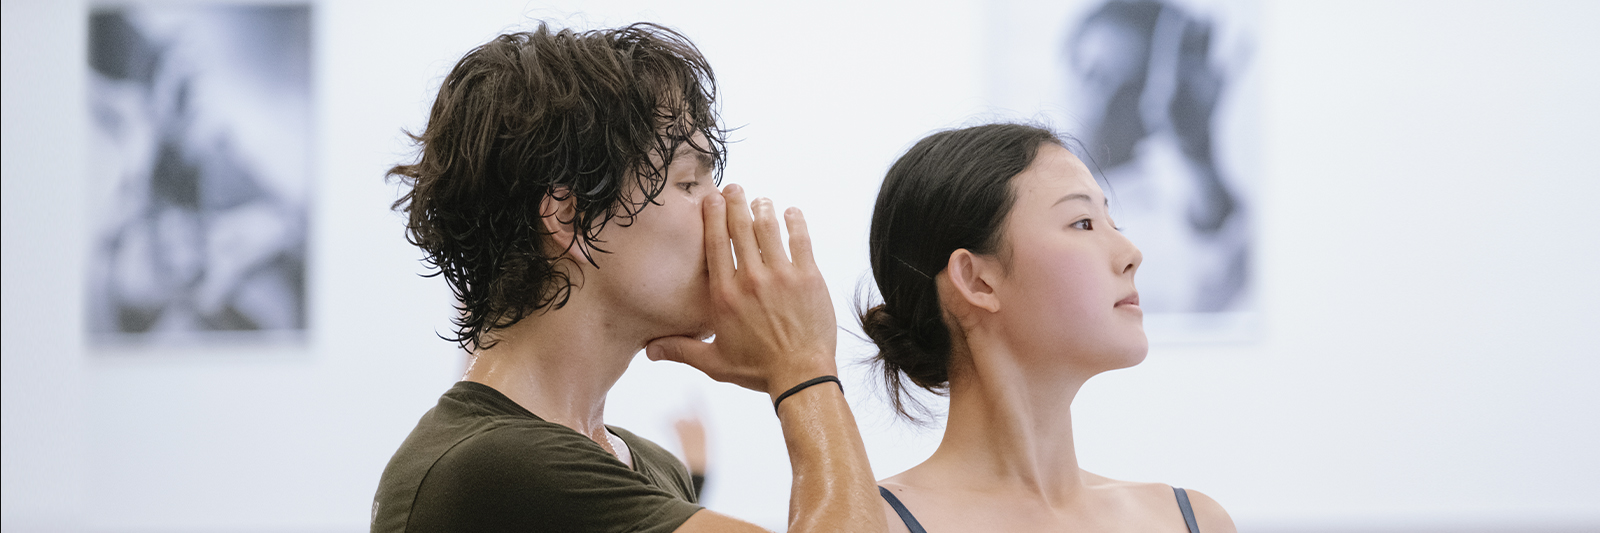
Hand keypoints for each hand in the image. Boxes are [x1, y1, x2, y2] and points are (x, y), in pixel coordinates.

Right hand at [646, 184, 836, 397]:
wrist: (800, 375)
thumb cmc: (759, 370)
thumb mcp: (714, 362)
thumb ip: (682, 349)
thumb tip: (649, 349)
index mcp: (724, 295)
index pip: (716, 244)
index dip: (713, 216)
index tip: (712, 199)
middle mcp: (750, 280)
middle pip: (740, 228)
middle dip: (736, 202)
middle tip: (735, 188)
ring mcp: (781, 275)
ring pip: (768, 229)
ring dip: (764, 208)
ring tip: (761, 200)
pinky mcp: (808, 277)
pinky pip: (800, 240)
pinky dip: (795, 222)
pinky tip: (791, 212)